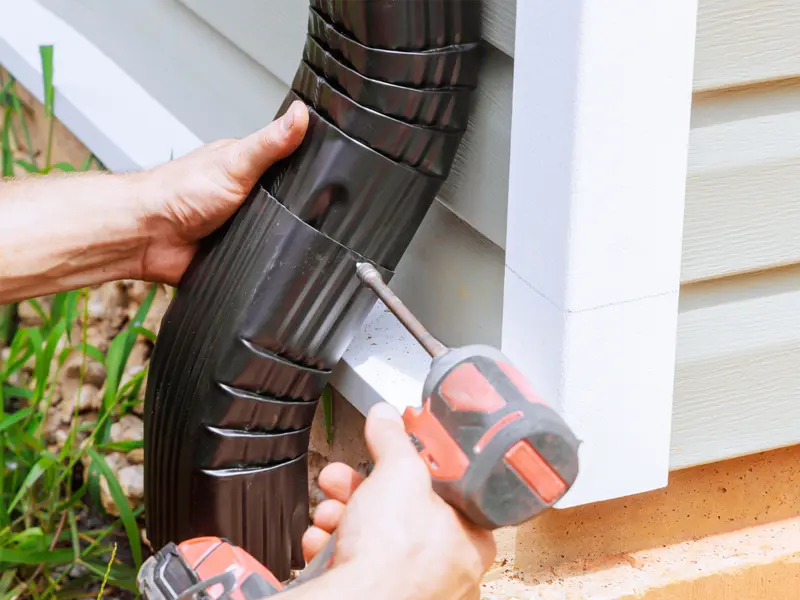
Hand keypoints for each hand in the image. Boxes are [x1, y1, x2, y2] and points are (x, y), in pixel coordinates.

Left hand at [138, 100, 308, 284]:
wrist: (148, 236)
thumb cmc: (177, 193)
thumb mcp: (235, 162)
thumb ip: (270, 143)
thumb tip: (300, 114)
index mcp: (248, 166)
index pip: (291, 163)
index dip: (312, 169)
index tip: (335, 173)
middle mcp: (246, 194)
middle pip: (289, 202)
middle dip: (299, 211)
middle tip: (310, 213)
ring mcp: (243, 224)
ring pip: (279, 232)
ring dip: (281, 236)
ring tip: (285, 234)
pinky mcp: (237, 253)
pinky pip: (262, 259)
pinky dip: (266, 261)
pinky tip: (269, 256)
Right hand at [301, 403, 496, 599]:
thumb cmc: (393, 556)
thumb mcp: (398, 474)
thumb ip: (393, 440)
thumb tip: (386, 417)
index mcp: (470, 541)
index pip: (444, 491)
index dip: (409, 468)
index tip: (385, 456)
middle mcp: (448, 573)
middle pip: (402, 515)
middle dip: (362, 492)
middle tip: (342, 479)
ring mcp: (414, 593)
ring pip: (375, 543)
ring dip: (343, 519)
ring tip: (328, 512)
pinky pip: (357, 570)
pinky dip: (334, 552)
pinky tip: (319, 542)